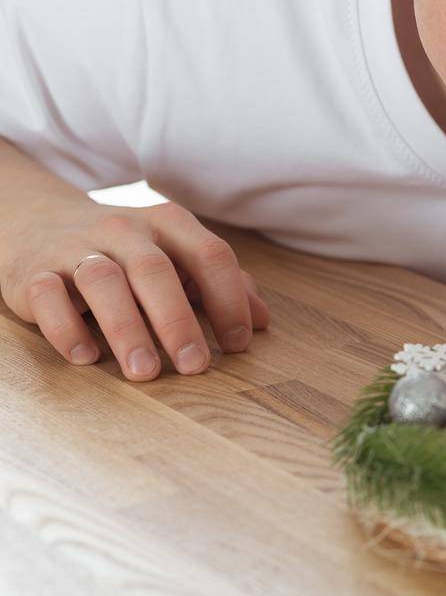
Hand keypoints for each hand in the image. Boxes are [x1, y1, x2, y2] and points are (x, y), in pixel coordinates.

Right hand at [0, 197, 269, 380]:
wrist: (42, 223)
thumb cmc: (129, 252)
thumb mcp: (178, 256)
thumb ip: (222, 283)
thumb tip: (263, 321)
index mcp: (169, 223)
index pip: (210, 255)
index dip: (229, 299)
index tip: (239, 344)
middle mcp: (125, 230)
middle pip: (156, 271)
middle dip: (178, 321)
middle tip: (195, 366)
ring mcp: (76, 248)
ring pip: (103, 282)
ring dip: (126, 329)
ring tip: (144, 372)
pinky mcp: (34, 272)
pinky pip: (48, 296)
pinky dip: (66, 327)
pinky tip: (86, 357)